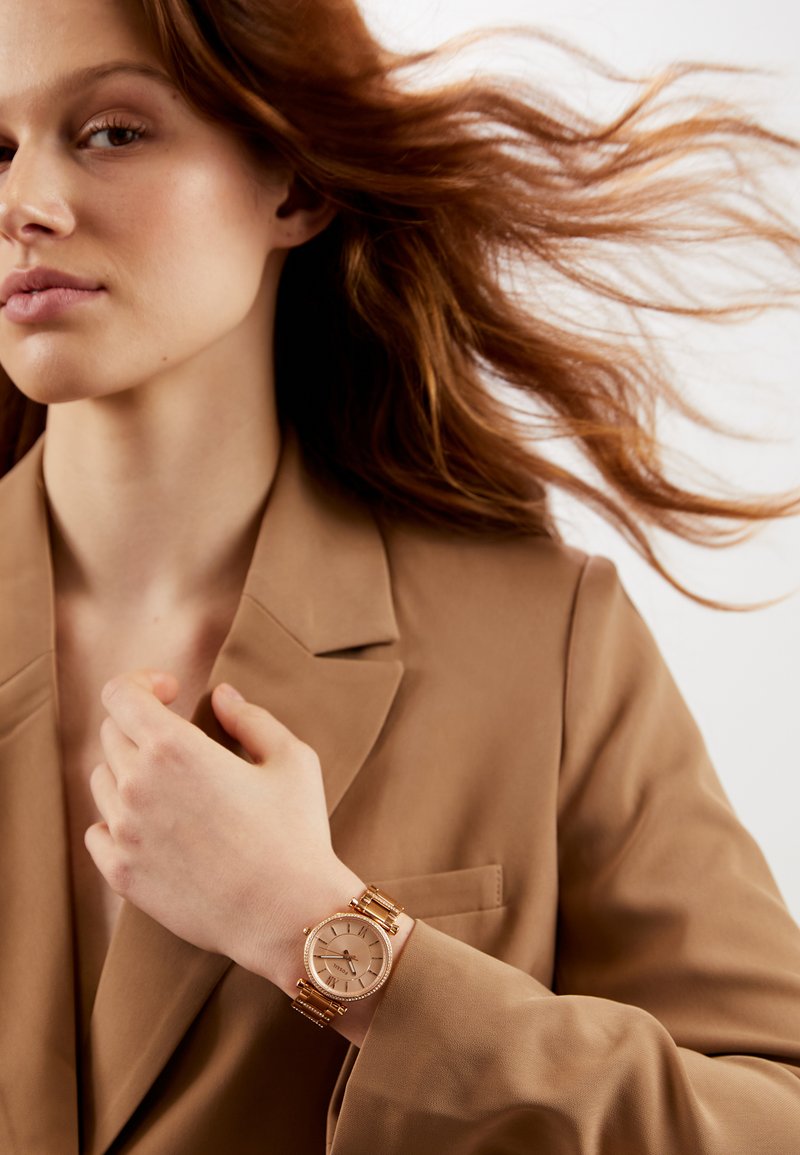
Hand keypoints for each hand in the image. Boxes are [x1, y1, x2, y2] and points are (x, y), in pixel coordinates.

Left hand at [84, 670, 363, 989]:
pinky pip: (98, 831)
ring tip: (174, 788)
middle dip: (142, 726)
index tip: (172, 693)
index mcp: (174, 748)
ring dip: (129, 772)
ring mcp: (124, 832)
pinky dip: (118, 821)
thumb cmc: (296, 833)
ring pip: (102, 781)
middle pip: (111, 735)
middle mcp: (137, 785)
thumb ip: (250, 718)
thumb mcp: (291, 759)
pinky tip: (155, 826)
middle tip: (180, 741)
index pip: (120, 695)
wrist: (287, 914)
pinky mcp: (121, 874)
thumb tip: (221, 696)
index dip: (143, 683)